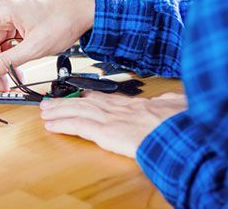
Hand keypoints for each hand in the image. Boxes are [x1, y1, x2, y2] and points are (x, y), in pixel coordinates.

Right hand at [0, 0, 94, 89]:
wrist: (88, 9)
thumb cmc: (66, 19)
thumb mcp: (34, 48)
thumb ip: (7, 62)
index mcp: (5, 7)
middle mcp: (7, 3)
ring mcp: (16, 6)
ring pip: (0, 36)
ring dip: (4, 57)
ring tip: (13, 75)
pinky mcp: (24, 10)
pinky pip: (10, 31)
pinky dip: (13, 48)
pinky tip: (20, 62)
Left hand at [40, 92, 187, 157]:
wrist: (181, 134)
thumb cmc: (183, 123)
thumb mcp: (179, 106)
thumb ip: (169, 104)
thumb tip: (171, 101)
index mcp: (135, 105)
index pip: (107, 98)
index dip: (90, 96)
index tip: (80, 94)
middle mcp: (119, 109)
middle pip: (86, 102)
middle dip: (66, 102)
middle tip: (51, 102)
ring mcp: (111, 119)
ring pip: (78, 110)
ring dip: (59, 111)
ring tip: (44, 111)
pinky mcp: (105, 132)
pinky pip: (78, 126)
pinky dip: (63, 124)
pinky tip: (51, 125)